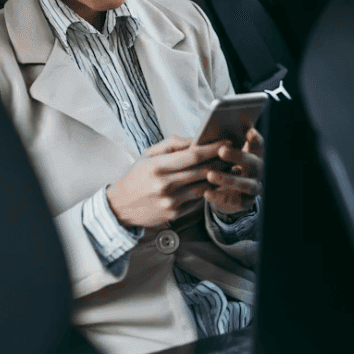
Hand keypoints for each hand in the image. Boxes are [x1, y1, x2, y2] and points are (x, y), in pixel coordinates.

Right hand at [106, 135, 224, 228]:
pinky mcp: (175, 213)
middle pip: (202, 171)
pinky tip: (211, 183)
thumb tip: (196, 140)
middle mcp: (164, 184)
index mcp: (157, 166)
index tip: (225, 142)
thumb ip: (172, 145)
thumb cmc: (137, 177)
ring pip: (204, 186)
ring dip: (218, 176)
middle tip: (232, 154)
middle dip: (220, 161)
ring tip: (226, 167)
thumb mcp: (149, 155)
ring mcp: (170, 201)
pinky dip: (205, 190)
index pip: (192, 155)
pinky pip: (196, 199)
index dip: (212, 148)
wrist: (121, 206)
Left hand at [204, 126, 263, 216]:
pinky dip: (219, 197)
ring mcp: (253, 187)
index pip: (258, 144)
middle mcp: (257, 170)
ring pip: (244, 183)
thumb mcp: (225, 156)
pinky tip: (207, 193)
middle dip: (237, 156)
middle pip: (252, 162)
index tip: (249, 131)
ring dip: (227, 179)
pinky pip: (234, 201)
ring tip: (210, 175)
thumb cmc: (225, 166)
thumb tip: (200, 140)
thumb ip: (219, 147)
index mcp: (253, 155)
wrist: (230, 194)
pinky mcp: (245, 202)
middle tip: (221, 150)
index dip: (255, 138)